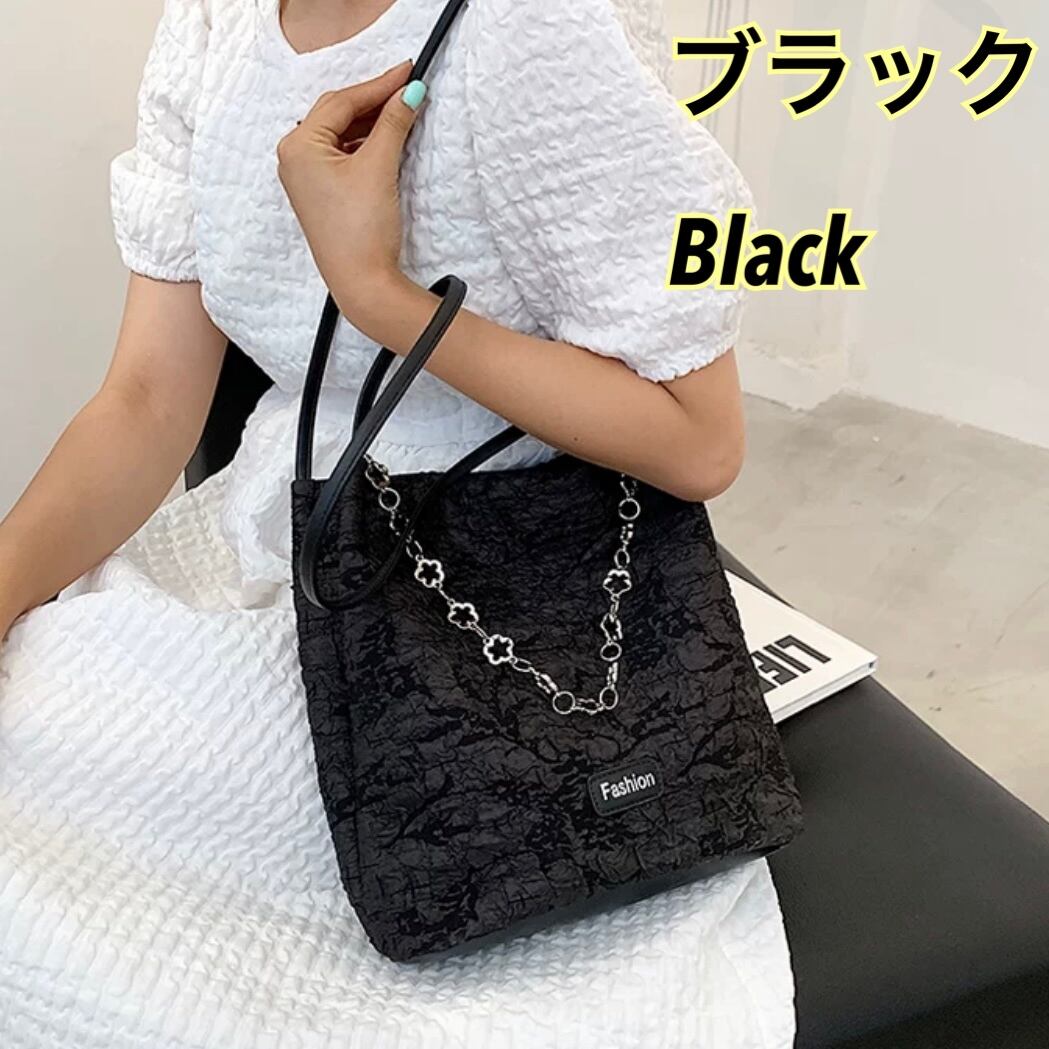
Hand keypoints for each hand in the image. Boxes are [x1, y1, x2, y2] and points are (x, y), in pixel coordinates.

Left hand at [276, 61, 426, 318]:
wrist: (362, 283)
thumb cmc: (360, 229)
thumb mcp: (379, 166)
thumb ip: (393, 123)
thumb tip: (410, 93)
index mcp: (298, 145)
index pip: (342, 102)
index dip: (378, 85)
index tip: (408, 72)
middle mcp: (294, 158)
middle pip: (338, 115)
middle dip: (373, 102)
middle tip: (409, 88)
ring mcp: (306, 178)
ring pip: (341, 136)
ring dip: (371, 124)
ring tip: (403, 113)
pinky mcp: (321, 195)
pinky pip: (342, 157)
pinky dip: (365, 146)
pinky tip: (387, 141)